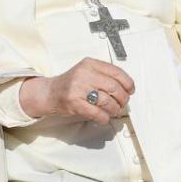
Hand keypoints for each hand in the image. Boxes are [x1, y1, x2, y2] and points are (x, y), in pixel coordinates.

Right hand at [19, 58, 135, 125]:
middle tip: (122, 103)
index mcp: (90, 64)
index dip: (128, 83)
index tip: (130, 90)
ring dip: (114, 109)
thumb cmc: (71, 84)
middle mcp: (84, 74)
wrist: (50, 93)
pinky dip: (104, 117)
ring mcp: (78, 88)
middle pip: (114, 87)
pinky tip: (104, 117)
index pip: (116, 72)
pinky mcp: (75, 103)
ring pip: (107, 101)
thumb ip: (103, 75)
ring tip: (113, 111)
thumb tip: (126, 87)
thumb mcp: (86, 71)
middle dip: (122, 98)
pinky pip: (97, 113)